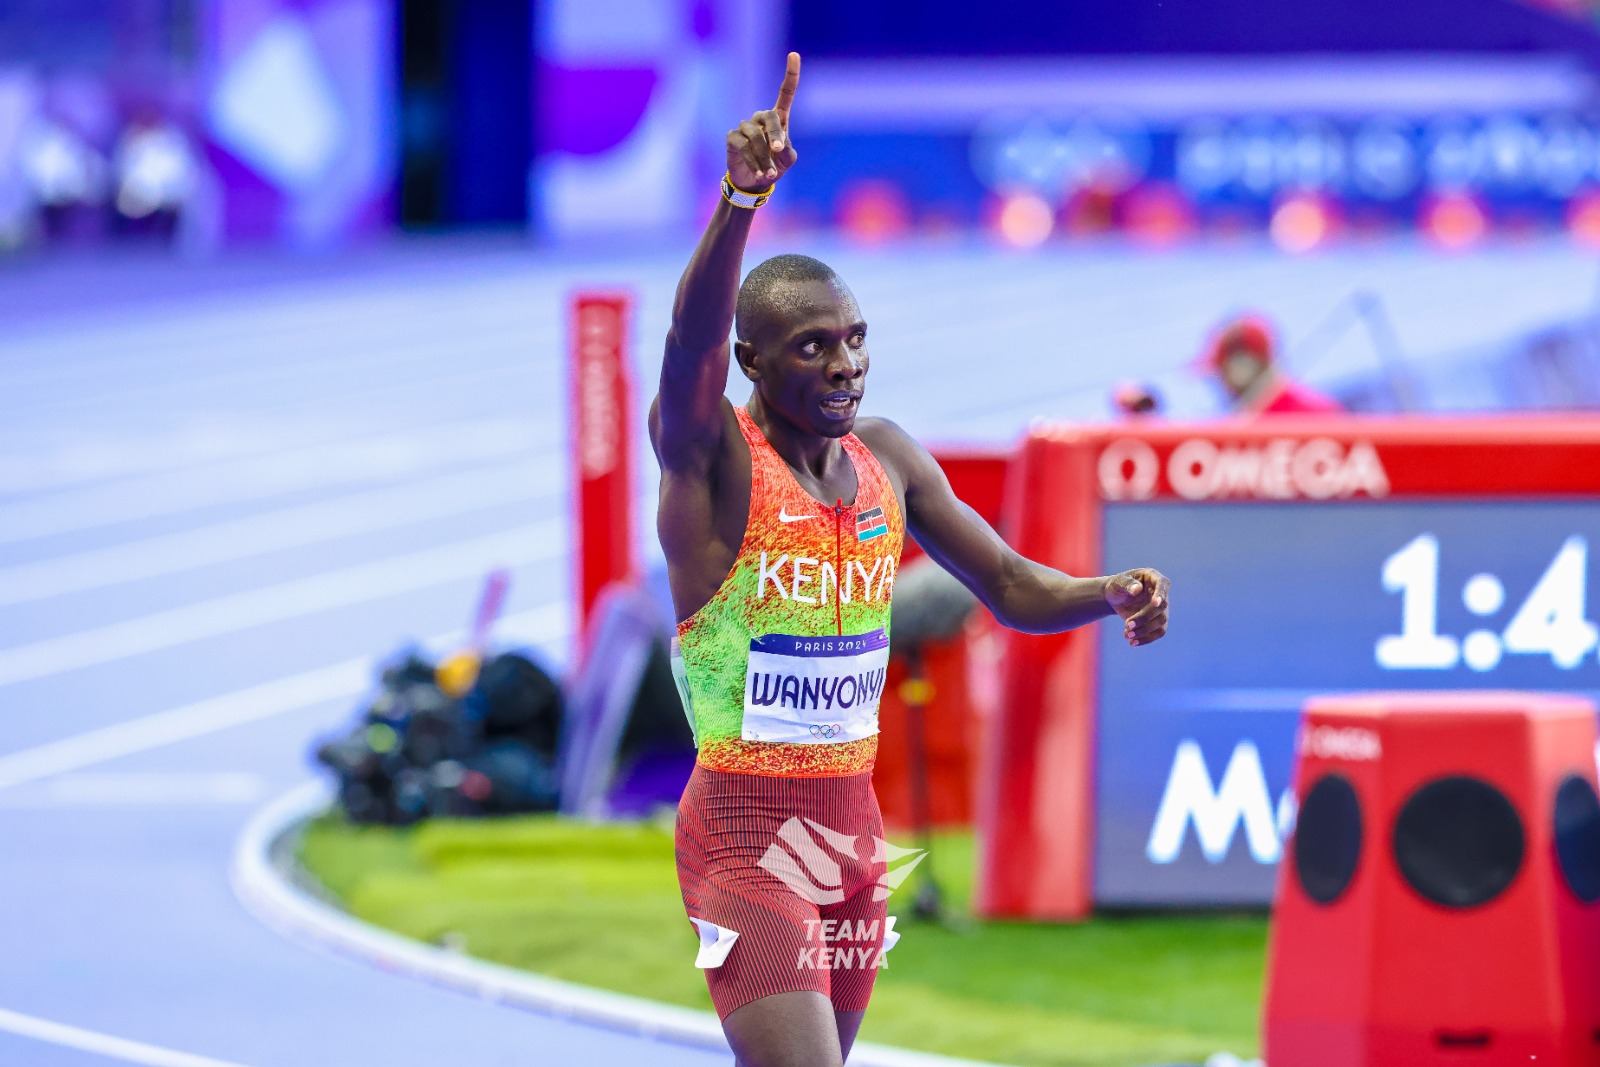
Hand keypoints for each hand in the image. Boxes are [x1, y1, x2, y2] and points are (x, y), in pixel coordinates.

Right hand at [726, 52, 799, 192]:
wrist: (754, 183)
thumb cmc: (774, 167)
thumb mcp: (787, 160)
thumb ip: (787, 151)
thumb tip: (776, 146)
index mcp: (778, 119)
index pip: (785, 93)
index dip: (790, 74)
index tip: (793, 55)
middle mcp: (761, 118)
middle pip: (770, 117)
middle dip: (776, 135)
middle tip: (779, 150)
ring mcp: (745, 127)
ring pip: (756, 137)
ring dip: (764, 157)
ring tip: (769, 174)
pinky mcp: (733, 137)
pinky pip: (744, 146)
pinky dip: (753, 161)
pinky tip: (759, 173)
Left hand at [1104, 568, 1169, 646]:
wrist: (1115, 598)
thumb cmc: (1117, 586)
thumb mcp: (1118, 582)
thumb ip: (1127, 584)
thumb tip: (1137, 589)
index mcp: (1153, 578)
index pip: (1163, 585)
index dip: (1161, 594)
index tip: (1155, 603)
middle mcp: (1161, 594)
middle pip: (1161, 609)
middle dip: (1144, 618)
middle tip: (1127, 625)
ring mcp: (1161, 609)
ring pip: (1161, 623)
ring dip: (1145, 631)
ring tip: (1127, 635)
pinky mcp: (1157, 622)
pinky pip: (1158, 633)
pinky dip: (1146, 639)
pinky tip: (1132, 642)